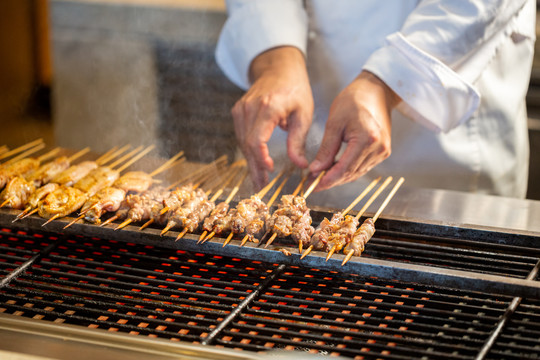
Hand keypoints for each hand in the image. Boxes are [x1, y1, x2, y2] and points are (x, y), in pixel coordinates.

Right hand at [231, 46, 313, 188]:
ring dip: (251, 162)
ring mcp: (241, 109)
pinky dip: (248, 151)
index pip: (257, 139)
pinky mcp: (238, 112)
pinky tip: (256, 164)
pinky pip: (241, 136)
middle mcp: (249, 108)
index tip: (269, 171)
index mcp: (268, 107)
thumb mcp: (304, 114)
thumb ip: (298, 141)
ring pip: (242, 143)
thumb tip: (300, 166)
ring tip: (259, 180)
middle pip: (247, 145)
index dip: (261, 158)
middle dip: (255, 167)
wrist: (279, 68)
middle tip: (262, 186)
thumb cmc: (295, 89)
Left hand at [309, 71, 400, 190]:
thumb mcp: (334, 123)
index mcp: (366, 139)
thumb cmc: (353, 101)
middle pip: (350, 174)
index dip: (327, 180)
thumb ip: (326, 149)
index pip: (344, 168)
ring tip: (320, 176)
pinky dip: (348, 170)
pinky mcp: (383, 151)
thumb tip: (315, 170)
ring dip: (338, 177)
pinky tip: (334, 169)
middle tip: (311, 183)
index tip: (311, 186)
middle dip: (330, 180)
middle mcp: (378, 148)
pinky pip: (363, 167)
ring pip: (357, 173)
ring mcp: (383, 151)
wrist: (376, 91)